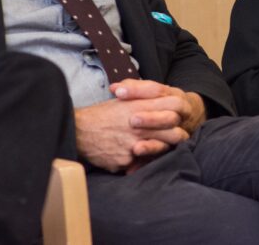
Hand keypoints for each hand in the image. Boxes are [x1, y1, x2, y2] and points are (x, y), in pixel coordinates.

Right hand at [74, 79, 205, 172]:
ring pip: (161, 149)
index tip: (179, 118)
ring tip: (155, 146)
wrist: (78, 131)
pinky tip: (129, 155)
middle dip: (178, 136)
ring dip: (160, 149)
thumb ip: (145, 97)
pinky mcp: (126, 160)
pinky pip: (139, 163)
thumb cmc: (102, 114)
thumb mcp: (124, 99)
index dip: (180, 113)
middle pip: (174, 133)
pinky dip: (137, 161)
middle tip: (176, 137)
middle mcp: (140, 126)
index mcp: (141, 107)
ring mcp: (133, 144)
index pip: (175, 108)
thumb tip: (166, 95)